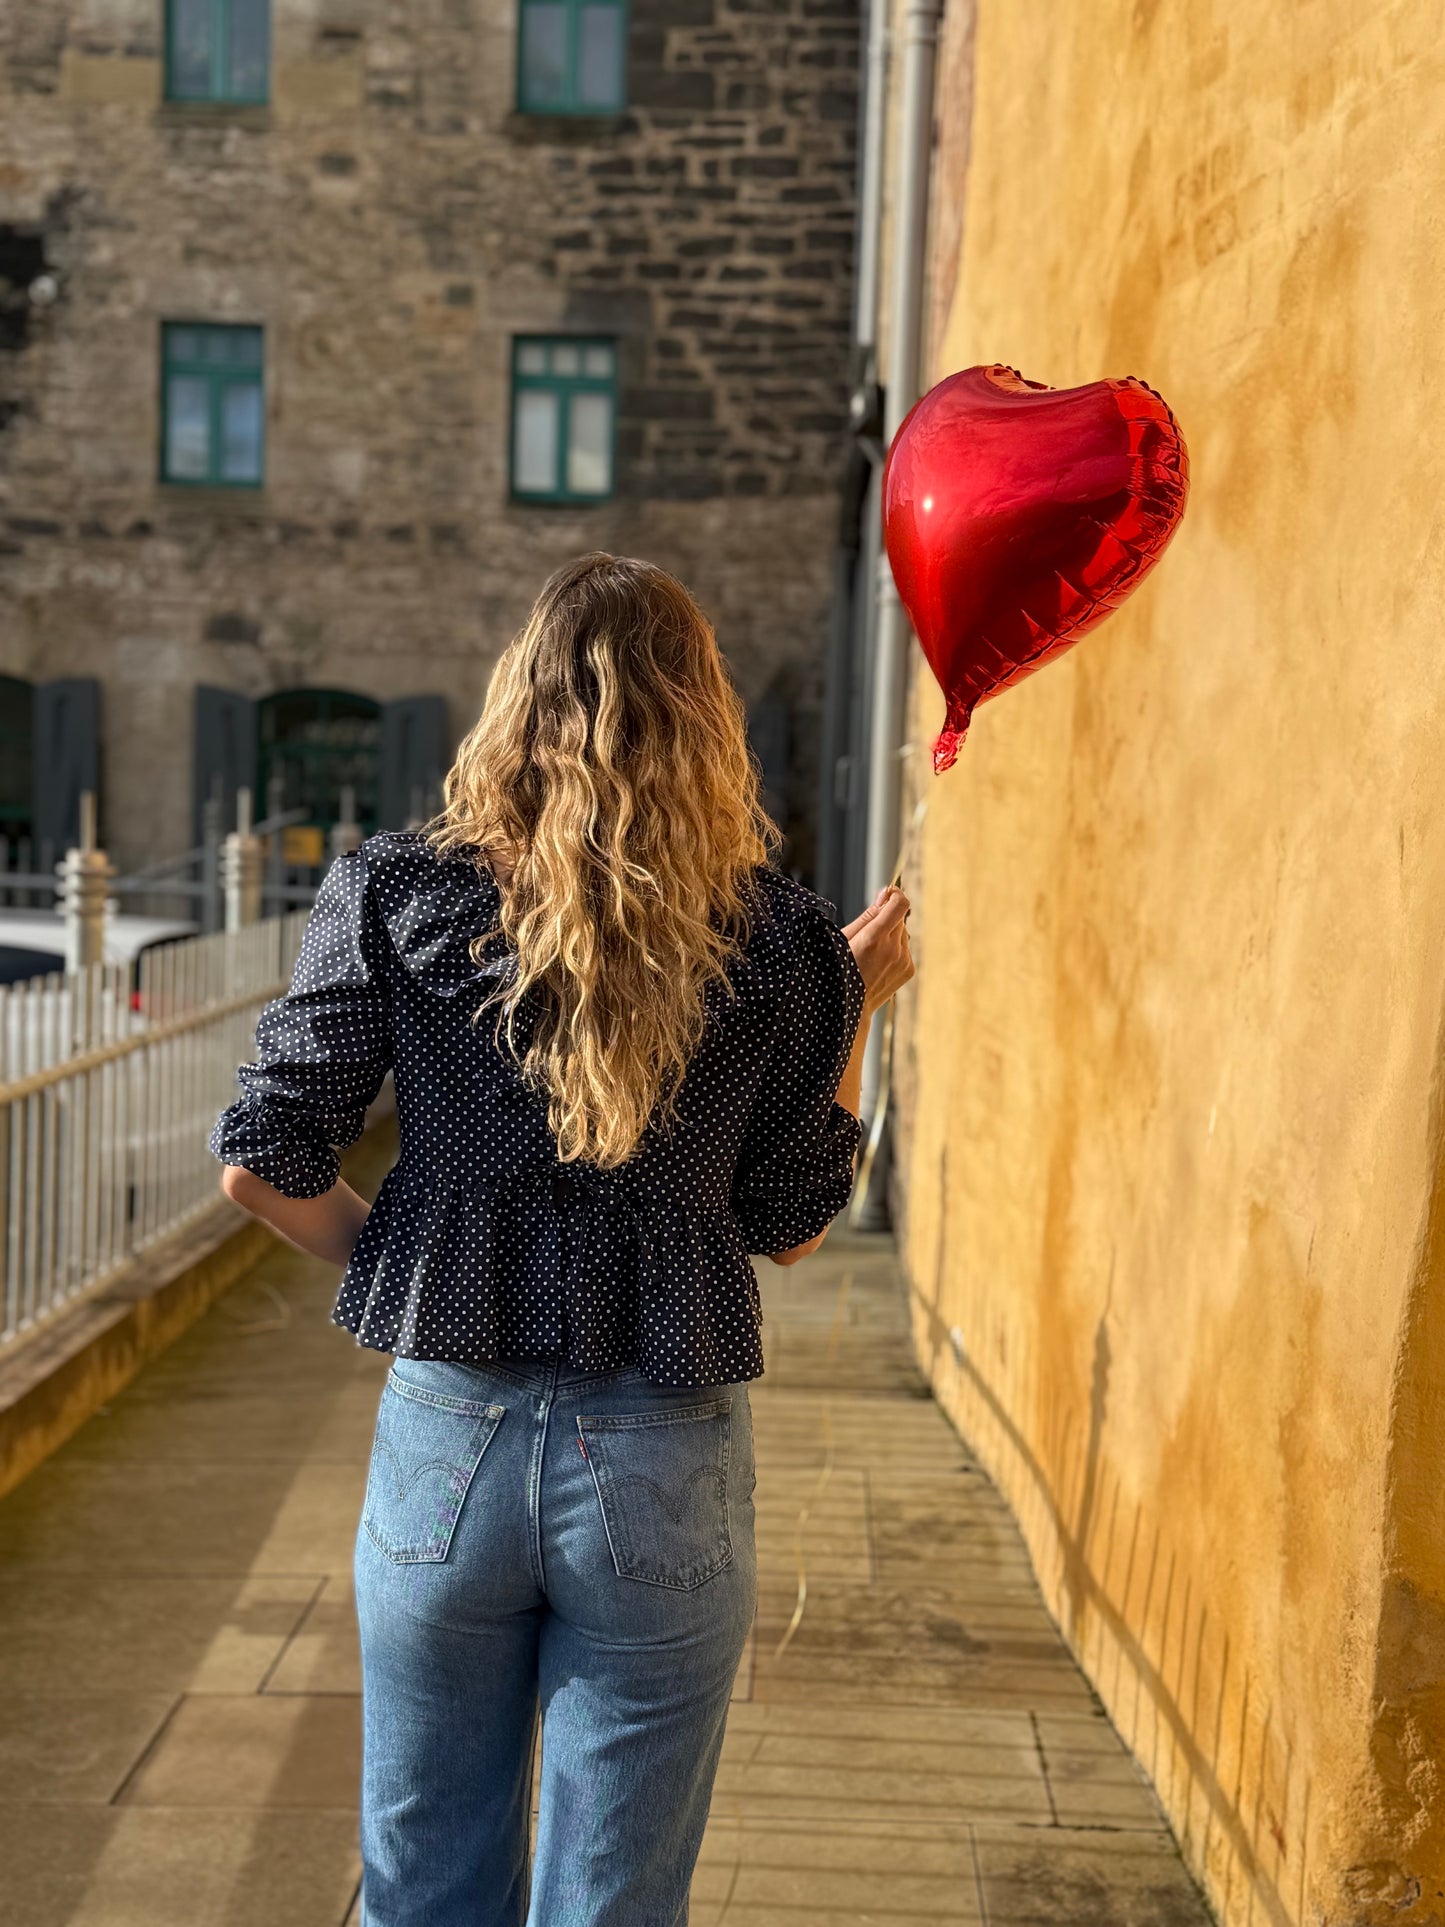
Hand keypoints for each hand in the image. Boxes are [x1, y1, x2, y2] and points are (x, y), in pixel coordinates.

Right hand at [842, 884, 913, 1013]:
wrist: (851, 1008)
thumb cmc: (841, 970)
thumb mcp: (844, 939)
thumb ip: (869, 914)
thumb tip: (886, 893)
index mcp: (874, 938)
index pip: (900, 904)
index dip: (895, 895)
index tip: (888, 896)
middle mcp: (893, 949)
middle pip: (899, 919)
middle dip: (886, 920)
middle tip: (868, 936)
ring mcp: (903, 960)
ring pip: (902, 934)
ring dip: (890, 937)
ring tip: (872, 954)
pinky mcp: (909, 969)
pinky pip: (905, 949)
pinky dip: (894, 951)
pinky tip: (879, 964)